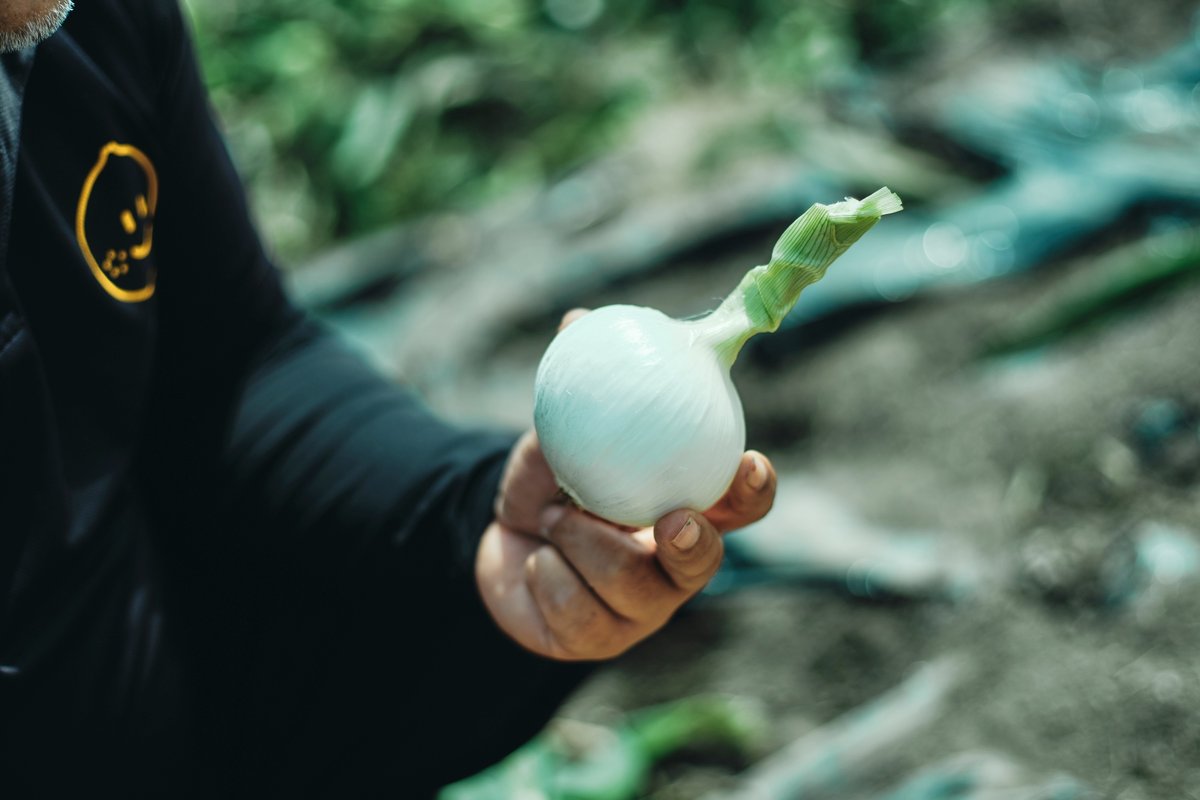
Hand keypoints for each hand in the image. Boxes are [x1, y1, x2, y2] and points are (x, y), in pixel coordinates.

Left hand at [475, 310, 776, 660]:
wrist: (496, 537)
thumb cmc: (550, 478)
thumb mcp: (560, 432)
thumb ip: (580, 390)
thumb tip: (578, 321)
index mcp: (685, 506)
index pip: (740, 504)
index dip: (754, 490)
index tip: (750, 464)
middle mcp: (673, 562)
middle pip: (705, 563)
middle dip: (692, 544)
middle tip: (669, 520)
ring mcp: (640, 608)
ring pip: (632, 585)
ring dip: (583, 542)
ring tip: (551, 518)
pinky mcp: (598, 640)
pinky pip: (579, 612)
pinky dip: (546, 574)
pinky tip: (536, 561)